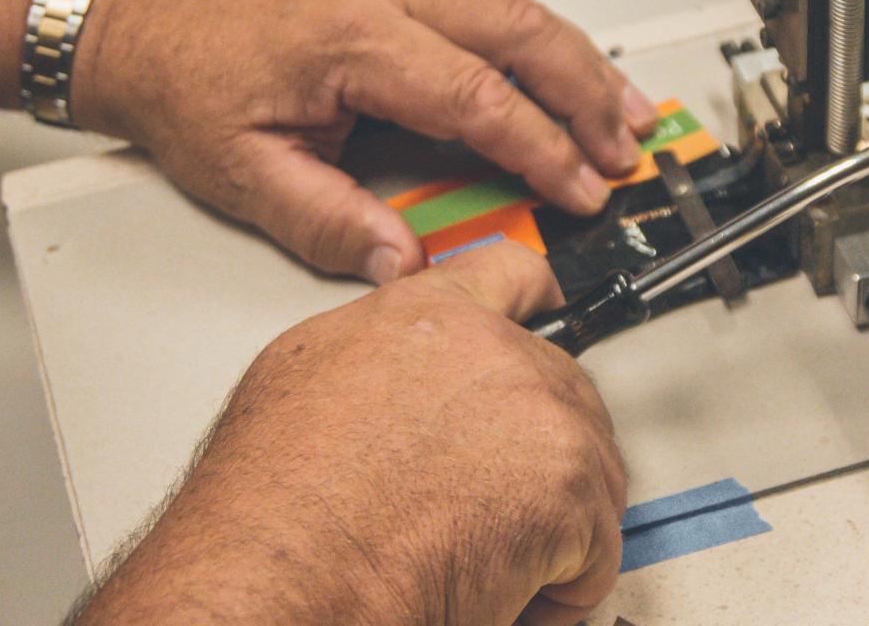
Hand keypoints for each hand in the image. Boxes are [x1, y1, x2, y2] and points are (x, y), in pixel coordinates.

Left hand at [71, 0, 659, 282]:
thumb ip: (329, 221)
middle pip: (521, 33)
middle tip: (626, 152)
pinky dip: (547, 48)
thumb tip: (405, 264)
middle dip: (587, 94)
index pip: (476, 95)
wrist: (147, 29)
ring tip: (629, 115)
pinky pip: (495, 12)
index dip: (540, 147)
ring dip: (582, 63)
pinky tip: (574, 79)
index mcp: (354, 39)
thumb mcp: (244, 173)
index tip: (581, 190)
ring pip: (518, 13)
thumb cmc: (189, 87)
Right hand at [73, 242, 627, 624]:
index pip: (511, 276)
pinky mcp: (566, 477)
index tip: (556, 322)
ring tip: (481, 558)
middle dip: (544, 453)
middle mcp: (488, 346)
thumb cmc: (271, 510)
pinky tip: (502, 592)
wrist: (281, 572)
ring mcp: (536, 407)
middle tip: (496, 508)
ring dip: (551, 523)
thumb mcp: (301, 381)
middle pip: (565, 387)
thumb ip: (380, 359)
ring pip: (590, 468)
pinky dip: (561, 588)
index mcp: (423, 316)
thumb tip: (402, 377)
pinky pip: (597, 546)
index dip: (541, 308)